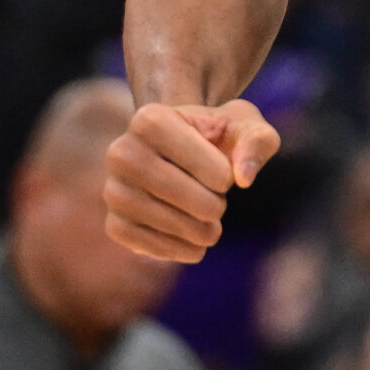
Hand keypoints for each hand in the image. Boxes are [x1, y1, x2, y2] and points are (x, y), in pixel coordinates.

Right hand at [103, 99, 279, 261]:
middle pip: (179, 193)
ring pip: (162, 221)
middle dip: (212, 206)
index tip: (225, 174)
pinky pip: (145, 245)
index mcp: (151, 119)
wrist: (185, 155)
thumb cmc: (218, 137)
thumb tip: (244, 177)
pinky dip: (177, 250)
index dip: (223, 176)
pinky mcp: (113, 224)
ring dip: (199, 231)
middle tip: (219, 206)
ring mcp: (113, 189)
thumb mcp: (245, 126)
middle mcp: (121, 151)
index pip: (202, 163)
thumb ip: (257, 141)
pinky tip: (194, 244)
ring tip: (211, 228)